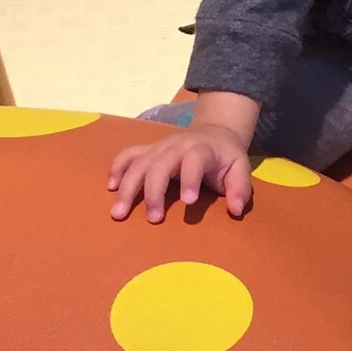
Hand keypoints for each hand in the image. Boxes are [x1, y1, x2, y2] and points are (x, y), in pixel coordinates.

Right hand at [107, 126, 252, 222]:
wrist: (215, 132)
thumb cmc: (226, 157)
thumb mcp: (241, 168)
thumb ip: (240, 188)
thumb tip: (236, 210)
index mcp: (202, 148)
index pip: (194, 159)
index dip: (190, 178)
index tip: (189, 202)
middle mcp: (177, 146)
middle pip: (159, 164)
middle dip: (153, 191)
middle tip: (154, 219)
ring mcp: (159, 147)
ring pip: (138, 163)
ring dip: (127, 187)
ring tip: (119, 213)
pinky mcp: (148, 150)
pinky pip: (127, 154)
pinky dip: (117, 168)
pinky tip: (111, 187)